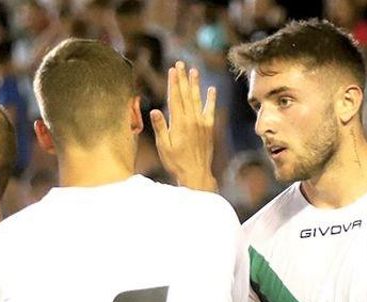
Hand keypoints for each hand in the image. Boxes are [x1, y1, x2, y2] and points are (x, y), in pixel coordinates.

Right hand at [150, 60, 217, 191]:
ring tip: (194, 70)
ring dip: (195, 84)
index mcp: (179, 123)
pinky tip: (211, 89)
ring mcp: (202, 123)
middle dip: (183, 78)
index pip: (175, 98)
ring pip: (197, 99)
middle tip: (181, 64)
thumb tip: (154, 110)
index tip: (172, 70)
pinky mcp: (210, 128)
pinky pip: (211, 110)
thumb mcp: (163, 146)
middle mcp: (192, 120)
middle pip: (186, 94)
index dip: (173, 83)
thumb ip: (160, 127)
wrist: (196, 173)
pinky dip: (211, 99)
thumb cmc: (176, 162)